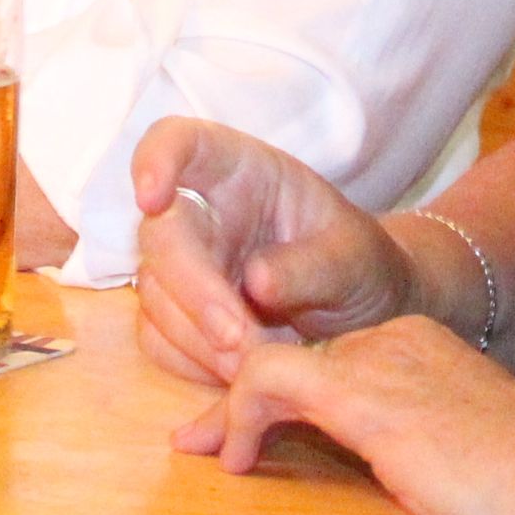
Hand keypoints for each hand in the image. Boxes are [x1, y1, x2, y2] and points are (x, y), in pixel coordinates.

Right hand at [132, 117, 420, 384]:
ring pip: (154, 294)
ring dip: (198, 338)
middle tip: (239, 341)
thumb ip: (312, 267)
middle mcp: (204, 213)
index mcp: (243, 173)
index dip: (154, 159)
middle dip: (194, 291)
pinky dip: (192, 362)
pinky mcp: (178, 315)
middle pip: (161, 234)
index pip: (181, 142)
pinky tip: (237, 373)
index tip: (152, 199)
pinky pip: (158, 339)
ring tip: (258, 364)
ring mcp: (186, 265)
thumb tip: (256, 281)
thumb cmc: (359, 267)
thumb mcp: (354, 260)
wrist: (363, 318)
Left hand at [177, 315, 514, 514]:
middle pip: (292, 357)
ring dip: (229, 412)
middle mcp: (393, 337)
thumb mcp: (452, 452)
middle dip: (238, 398)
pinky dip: (238, 418)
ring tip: (205, 450)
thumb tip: (382, 468)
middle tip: (199, 439)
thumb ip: (407, 443)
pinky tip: (232, 457)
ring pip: (270, 365)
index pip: (329, 360)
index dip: (279, 394)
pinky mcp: (361, 392)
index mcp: (419, 346)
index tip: (246, 431)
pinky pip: (270, 384)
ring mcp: (377, 359)